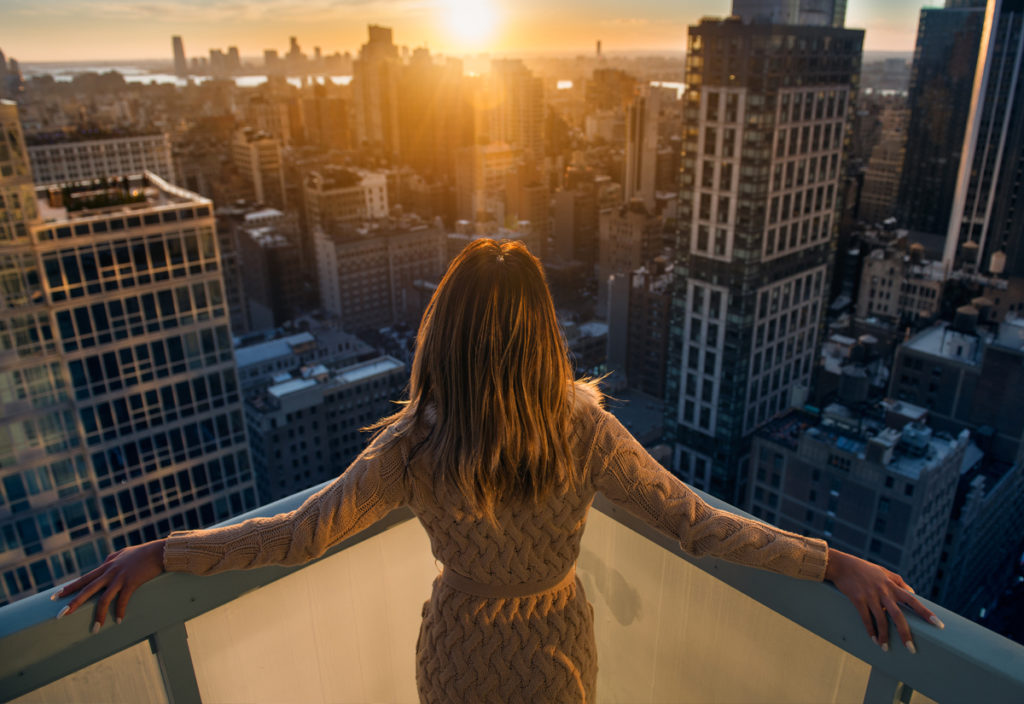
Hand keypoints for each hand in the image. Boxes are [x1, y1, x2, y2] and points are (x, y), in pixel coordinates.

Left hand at [52, 539, 165, 631]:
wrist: (159, 551)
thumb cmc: (142, 553)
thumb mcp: (123, 553)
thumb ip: (111, 559)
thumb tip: (103, 563)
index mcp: (106, 566)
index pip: (84, 579)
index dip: (69, 587)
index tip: (56, 596)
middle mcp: (110, 572)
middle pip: (87, 589)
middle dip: (73, 603)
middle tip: (61, 614)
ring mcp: (120, 577)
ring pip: (104, 598)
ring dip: (99, 615)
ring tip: (94, 629)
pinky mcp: (132, 582)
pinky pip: (123, 600)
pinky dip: (120, 611)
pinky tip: (119, 620)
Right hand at [825, 547, 943, 652]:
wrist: (841, 565)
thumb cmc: (863, 568)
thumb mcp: (883, 571)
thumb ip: (898, 581)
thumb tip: (912, 592)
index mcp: (892, 585)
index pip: (913, 600)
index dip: (926, 612)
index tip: (938, 624)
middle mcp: (883, 591)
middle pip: (898, 615)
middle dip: (905, 633)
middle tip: (912, 649)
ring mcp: (870, 595)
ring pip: (881, 620)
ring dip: (884, 636)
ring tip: (885, 648)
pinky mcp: (857, 599)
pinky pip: (866, 618)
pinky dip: (870, 630)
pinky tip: (874, 639)